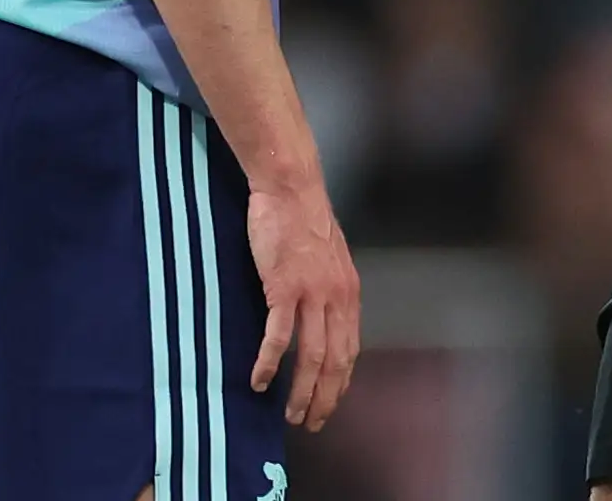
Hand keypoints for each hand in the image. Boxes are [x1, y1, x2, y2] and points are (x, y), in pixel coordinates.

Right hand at [246, 180, 359, 431]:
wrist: (291, 189)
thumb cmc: (304, 222)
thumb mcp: (329, 261)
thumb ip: (329, 292)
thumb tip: (321, 321)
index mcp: (349, 293)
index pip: (350, 350)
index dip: (340, 383)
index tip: (329, 406)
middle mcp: (337, 297)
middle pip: (335, 361)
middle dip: (323, 398)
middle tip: (310, 423)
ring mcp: (312, 293)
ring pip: (312, 356)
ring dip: (301, 391)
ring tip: (289, 413)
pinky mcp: (284, 288)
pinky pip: (279, 336)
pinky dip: (270, 363)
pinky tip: (260, 381)